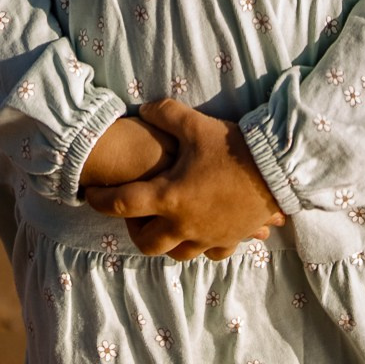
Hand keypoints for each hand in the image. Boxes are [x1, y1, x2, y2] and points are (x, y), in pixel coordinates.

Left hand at [83, 98, 285, 260]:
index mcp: (169, 197)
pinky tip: (201, 227)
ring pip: (175, 253)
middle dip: (133, 229)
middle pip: (145, 242)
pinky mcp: (228, 240)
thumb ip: (164, 114)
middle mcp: (183, 224)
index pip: (122, 204)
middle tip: (135, 212)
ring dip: (165, 240)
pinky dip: (198, 244)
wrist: (275, 170)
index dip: (100, 200)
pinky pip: (206, 253)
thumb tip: (143, 110)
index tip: (89, 195)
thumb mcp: (194, 123)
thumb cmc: (232, 146)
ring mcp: (206, 237)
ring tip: (166, 220)